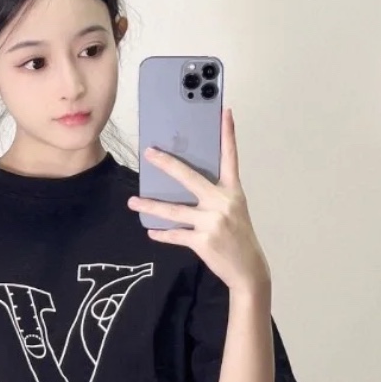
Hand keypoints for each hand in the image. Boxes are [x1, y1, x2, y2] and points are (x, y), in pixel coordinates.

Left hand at [127, 108, 269, 292]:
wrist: (248, 269)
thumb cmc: (238, 236)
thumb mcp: (233, 209)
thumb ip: (215, 195)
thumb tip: (184, 183)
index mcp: (233, 191)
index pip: (230, 157)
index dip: (228, 134)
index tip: (225, 112)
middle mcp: (222, 203)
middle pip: (189, 177)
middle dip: (166, 164)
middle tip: (149, 153)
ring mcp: (212, 222)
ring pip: (173, 210)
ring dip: (150, 205)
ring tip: (132, 201)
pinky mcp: (203, 241)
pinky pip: (175, 234)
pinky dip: (161, 233)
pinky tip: (151, 230)